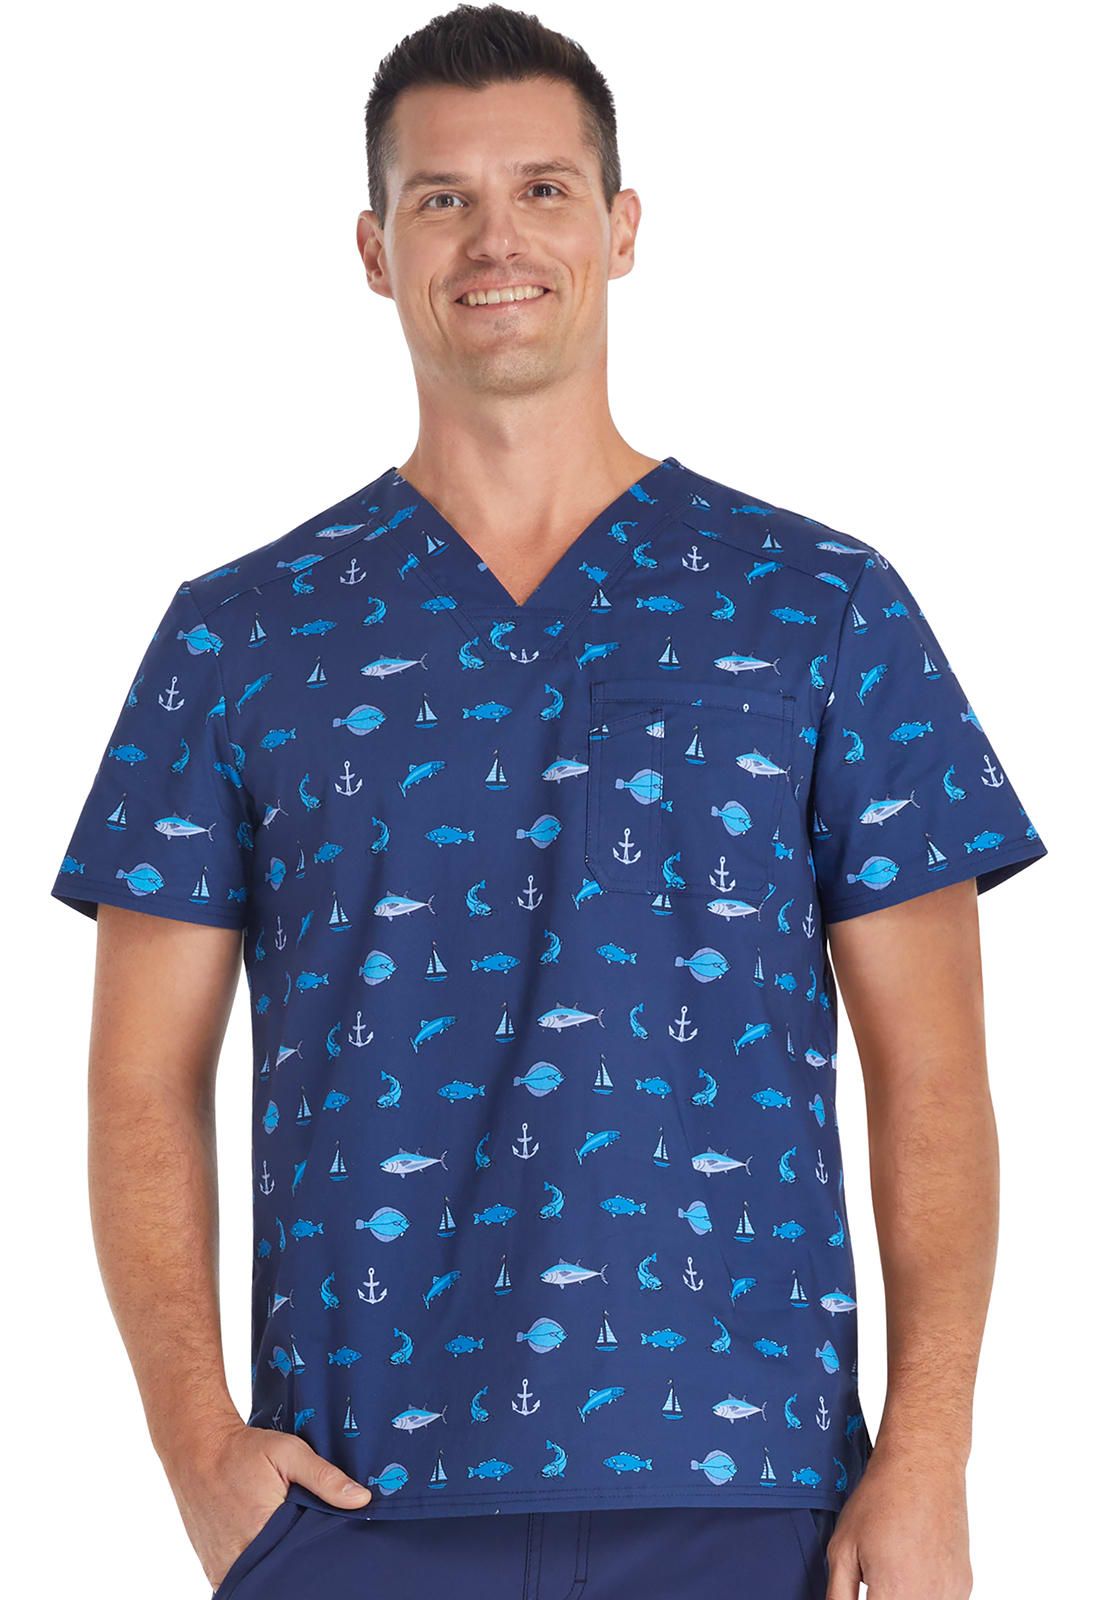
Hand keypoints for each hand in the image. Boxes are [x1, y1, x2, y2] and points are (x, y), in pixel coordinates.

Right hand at [163, 1417, 371, 1590]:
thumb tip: (362, 1500)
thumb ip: (325, 1478)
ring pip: (261, 1581)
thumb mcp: (289, 1453)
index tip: (330, 1552)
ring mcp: (222, 1568)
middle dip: (298, 1567)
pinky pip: (243, 1580)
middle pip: (280, 1577)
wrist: (197, 1448)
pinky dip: (258, 1571)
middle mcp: (238, 1559)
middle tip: (313, 1550)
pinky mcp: (214, 1569)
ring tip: (293, 1549)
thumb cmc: (244, 1450)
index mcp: (260, 1534)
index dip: (316, 1560)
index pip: (299, 1565)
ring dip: (277, 1570)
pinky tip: (271, 1553)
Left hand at [826, 1449, 971, 1597]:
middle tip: (873, 1579)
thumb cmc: (881, 1499)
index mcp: (895, 1594)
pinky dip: (922, 1593)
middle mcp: (929, 1599)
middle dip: (882, 1598)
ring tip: (891, 1567)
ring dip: (902, 1596)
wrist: (923, 1465)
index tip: (862, 1591)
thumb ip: (839, 1597)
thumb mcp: (842, 1549)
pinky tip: (910, 1567)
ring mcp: (951, 1595)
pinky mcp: (963, 1586)